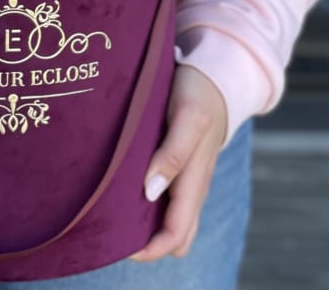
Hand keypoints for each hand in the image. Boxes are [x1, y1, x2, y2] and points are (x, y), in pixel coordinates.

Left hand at [130, 65, 228, 261]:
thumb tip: (150, 192)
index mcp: (195, 181)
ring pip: (170, 220)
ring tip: (114, 213)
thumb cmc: (198, 94)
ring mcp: (188, 180)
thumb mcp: (188, 117)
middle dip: (147, 244)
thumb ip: (172, 154)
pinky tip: (125, 191)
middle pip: (175, 237)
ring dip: (146, 225)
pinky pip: (168, 201)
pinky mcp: (182, 168)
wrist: (215, 78)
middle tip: (113, 231)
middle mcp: (192, 187)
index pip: (176, 236)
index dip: (150, 250)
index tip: (120, 246)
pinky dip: (148, 206)